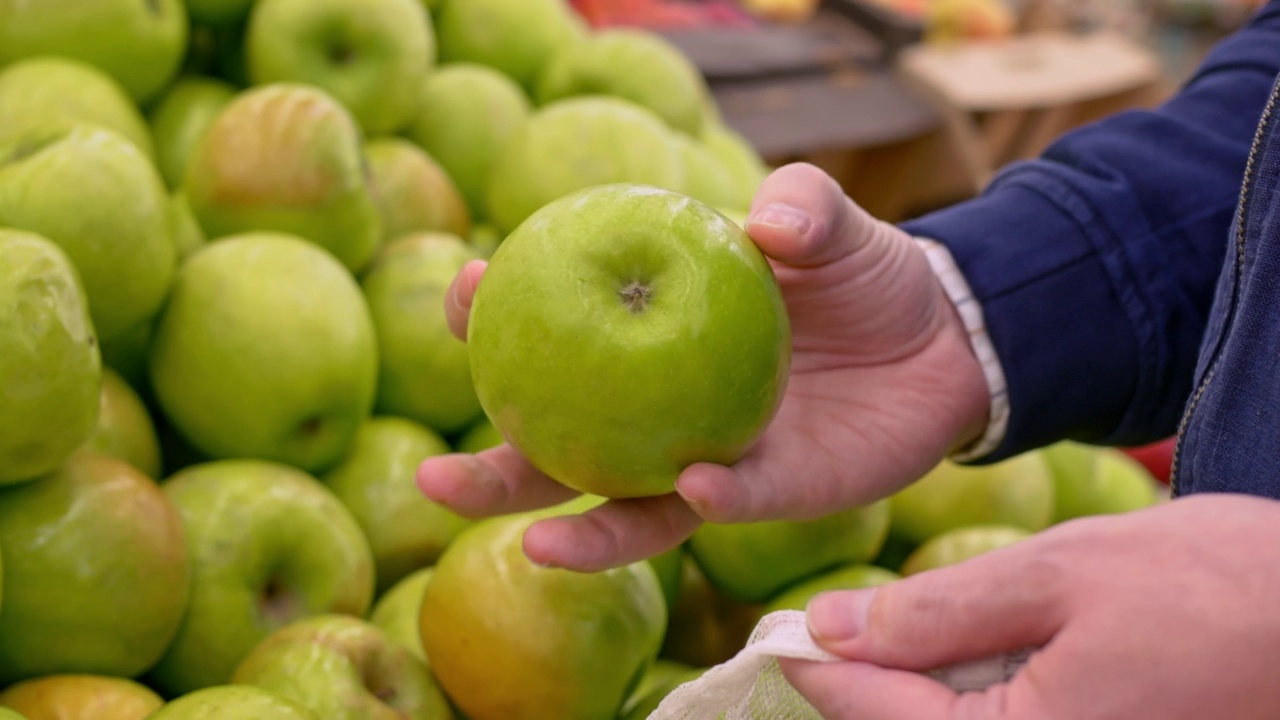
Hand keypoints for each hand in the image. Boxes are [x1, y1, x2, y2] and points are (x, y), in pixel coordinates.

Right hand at [416, 163, 990, 570]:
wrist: (946, 337)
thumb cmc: (863, 275)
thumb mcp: (827, 222)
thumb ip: (800, 204)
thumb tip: (764, 223)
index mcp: (649, 340)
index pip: (556, 338)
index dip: (498, 321)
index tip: (465, 290)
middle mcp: (664, 414)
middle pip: (562, 455)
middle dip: (494, 472)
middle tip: (435, 475)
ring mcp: (714, 460)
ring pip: (630, 511)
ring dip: (578, 532)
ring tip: (531, 539)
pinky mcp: (777, 491)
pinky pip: (733, 502)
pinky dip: (709, 496)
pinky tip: (690, 482)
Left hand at [781, 494, 1279, 718]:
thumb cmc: (1214, 587)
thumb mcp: (1059, 576)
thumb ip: (936, 613)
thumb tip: (831, 627)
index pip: (879, 715)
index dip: (821, 670)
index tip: (779, 636)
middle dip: (866, 691)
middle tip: (822, 636)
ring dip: (916, 700)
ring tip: (885, 644)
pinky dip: (974, 703)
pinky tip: (967, 662)